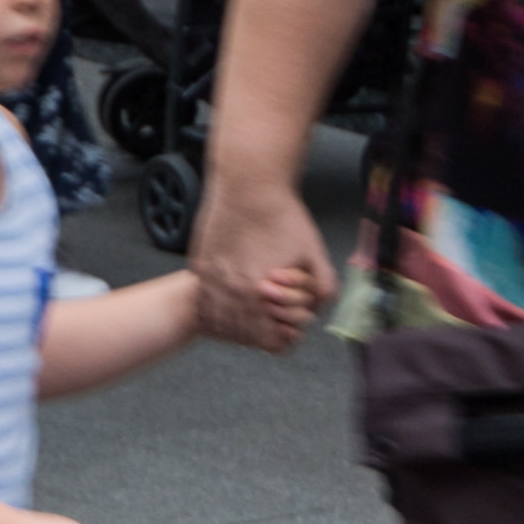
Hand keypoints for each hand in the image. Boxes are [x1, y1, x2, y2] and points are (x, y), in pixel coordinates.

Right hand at [189, 173, 337, 351]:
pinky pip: (202, 298)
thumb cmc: (282, 215)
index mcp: (260, 292)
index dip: (280, 340)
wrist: (249, 183)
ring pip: (217, 317)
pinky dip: (211, 308)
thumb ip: (325, 286)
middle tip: (265, 329)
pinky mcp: (199, 263)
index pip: (267, 339)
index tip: (284, 334)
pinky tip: (221, 307)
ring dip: (231, 325)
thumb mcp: (314, 252)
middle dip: (255, 335)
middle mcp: (230, 288)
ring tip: (242, 323)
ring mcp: (210, 275)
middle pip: (241, 332)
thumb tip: (321, 308)